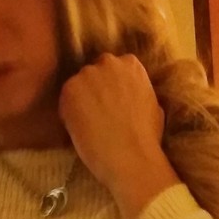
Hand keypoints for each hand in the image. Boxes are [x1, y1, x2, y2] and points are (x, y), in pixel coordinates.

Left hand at [57, 53, 165, 191]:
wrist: (130, 156)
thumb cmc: (147, 137)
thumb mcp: (153, 104)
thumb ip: (138, 91)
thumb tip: (131, 95)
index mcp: (131, 64)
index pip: (114, 68)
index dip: (110, 86)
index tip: (110, 100)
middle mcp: (108, 62)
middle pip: (94, 72)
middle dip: (94, 89)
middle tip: (98, 111)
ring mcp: (87, 74)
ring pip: (78, 85)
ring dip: (80, 100)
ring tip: (88, 123)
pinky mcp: (70, 90)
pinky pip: (65, 101)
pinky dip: (68, 113)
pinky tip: (80, 129)